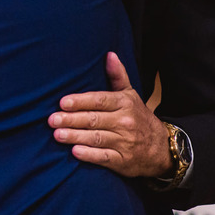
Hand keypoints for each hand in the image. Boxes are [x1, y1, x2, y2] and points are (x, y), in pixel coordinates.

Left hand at [48, 52, 172, 177]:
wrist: (162, 148)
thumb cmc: (138, 117)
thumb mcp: (130, 95)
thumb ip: (117, 76)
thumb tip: (109, 54)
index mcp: (124, 104)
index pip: (99, 100)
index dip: (80, 101)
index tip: (62, 102)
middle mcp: (125, 122)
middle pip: (94, 119)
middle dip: (71, 120)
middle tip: (52, 120)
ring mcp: (125, 142)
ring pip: (97, 138)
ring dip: (76, 137)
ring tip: (57, 134)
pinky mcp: (124, 161)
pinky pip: (105, 157)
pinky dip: (90, 155)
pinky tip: (75, 152)